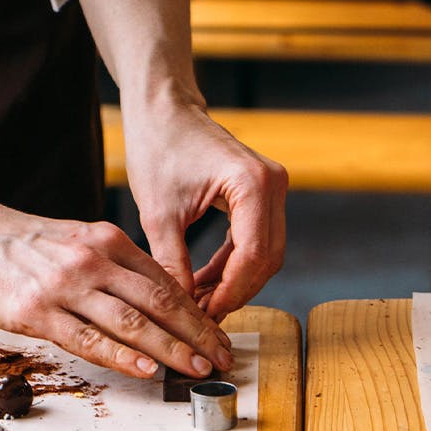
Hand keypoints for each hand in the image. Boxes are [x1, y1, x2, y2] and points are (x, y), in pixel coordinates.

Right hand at [0, 202, 232, 378]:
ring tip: (197, 369)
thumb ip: (115, 267)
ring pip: (131, 320)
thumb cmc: (19, 244)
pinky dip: (121, 355)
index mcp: (107, 241)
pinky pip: (87, 337)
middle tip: (223, 358)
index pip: (165, 282)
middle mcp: (92, 260)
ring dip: (170, 348)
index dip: (198, 314)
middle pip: (159, 300)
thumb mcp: (76, 241)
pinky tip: (145, 369)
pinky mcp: (36, 310)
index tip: (219, 338)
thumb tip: (156, 302)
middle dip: (197, 333)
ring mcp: (64, 285)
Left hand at [123, 100, 287, 320]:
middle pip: (267, 259)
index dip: (231, 293)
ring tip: (199, 305)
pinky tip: (203, 284)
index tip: (206, 317)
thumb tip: (180, 311)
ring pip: (264, 254)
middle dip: (236, 293)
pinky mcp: (261, 194)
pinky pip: (253, 241)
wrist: (163, 111)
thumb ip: (172, 263)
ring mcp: (271, 188)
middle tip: (203, 319)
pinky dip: (231, 266)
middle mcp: (273, 183)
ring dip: (234, 283)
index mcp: (252, 184)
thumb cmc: (157, 149)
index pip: (254, 255)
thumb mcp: (158, 214)